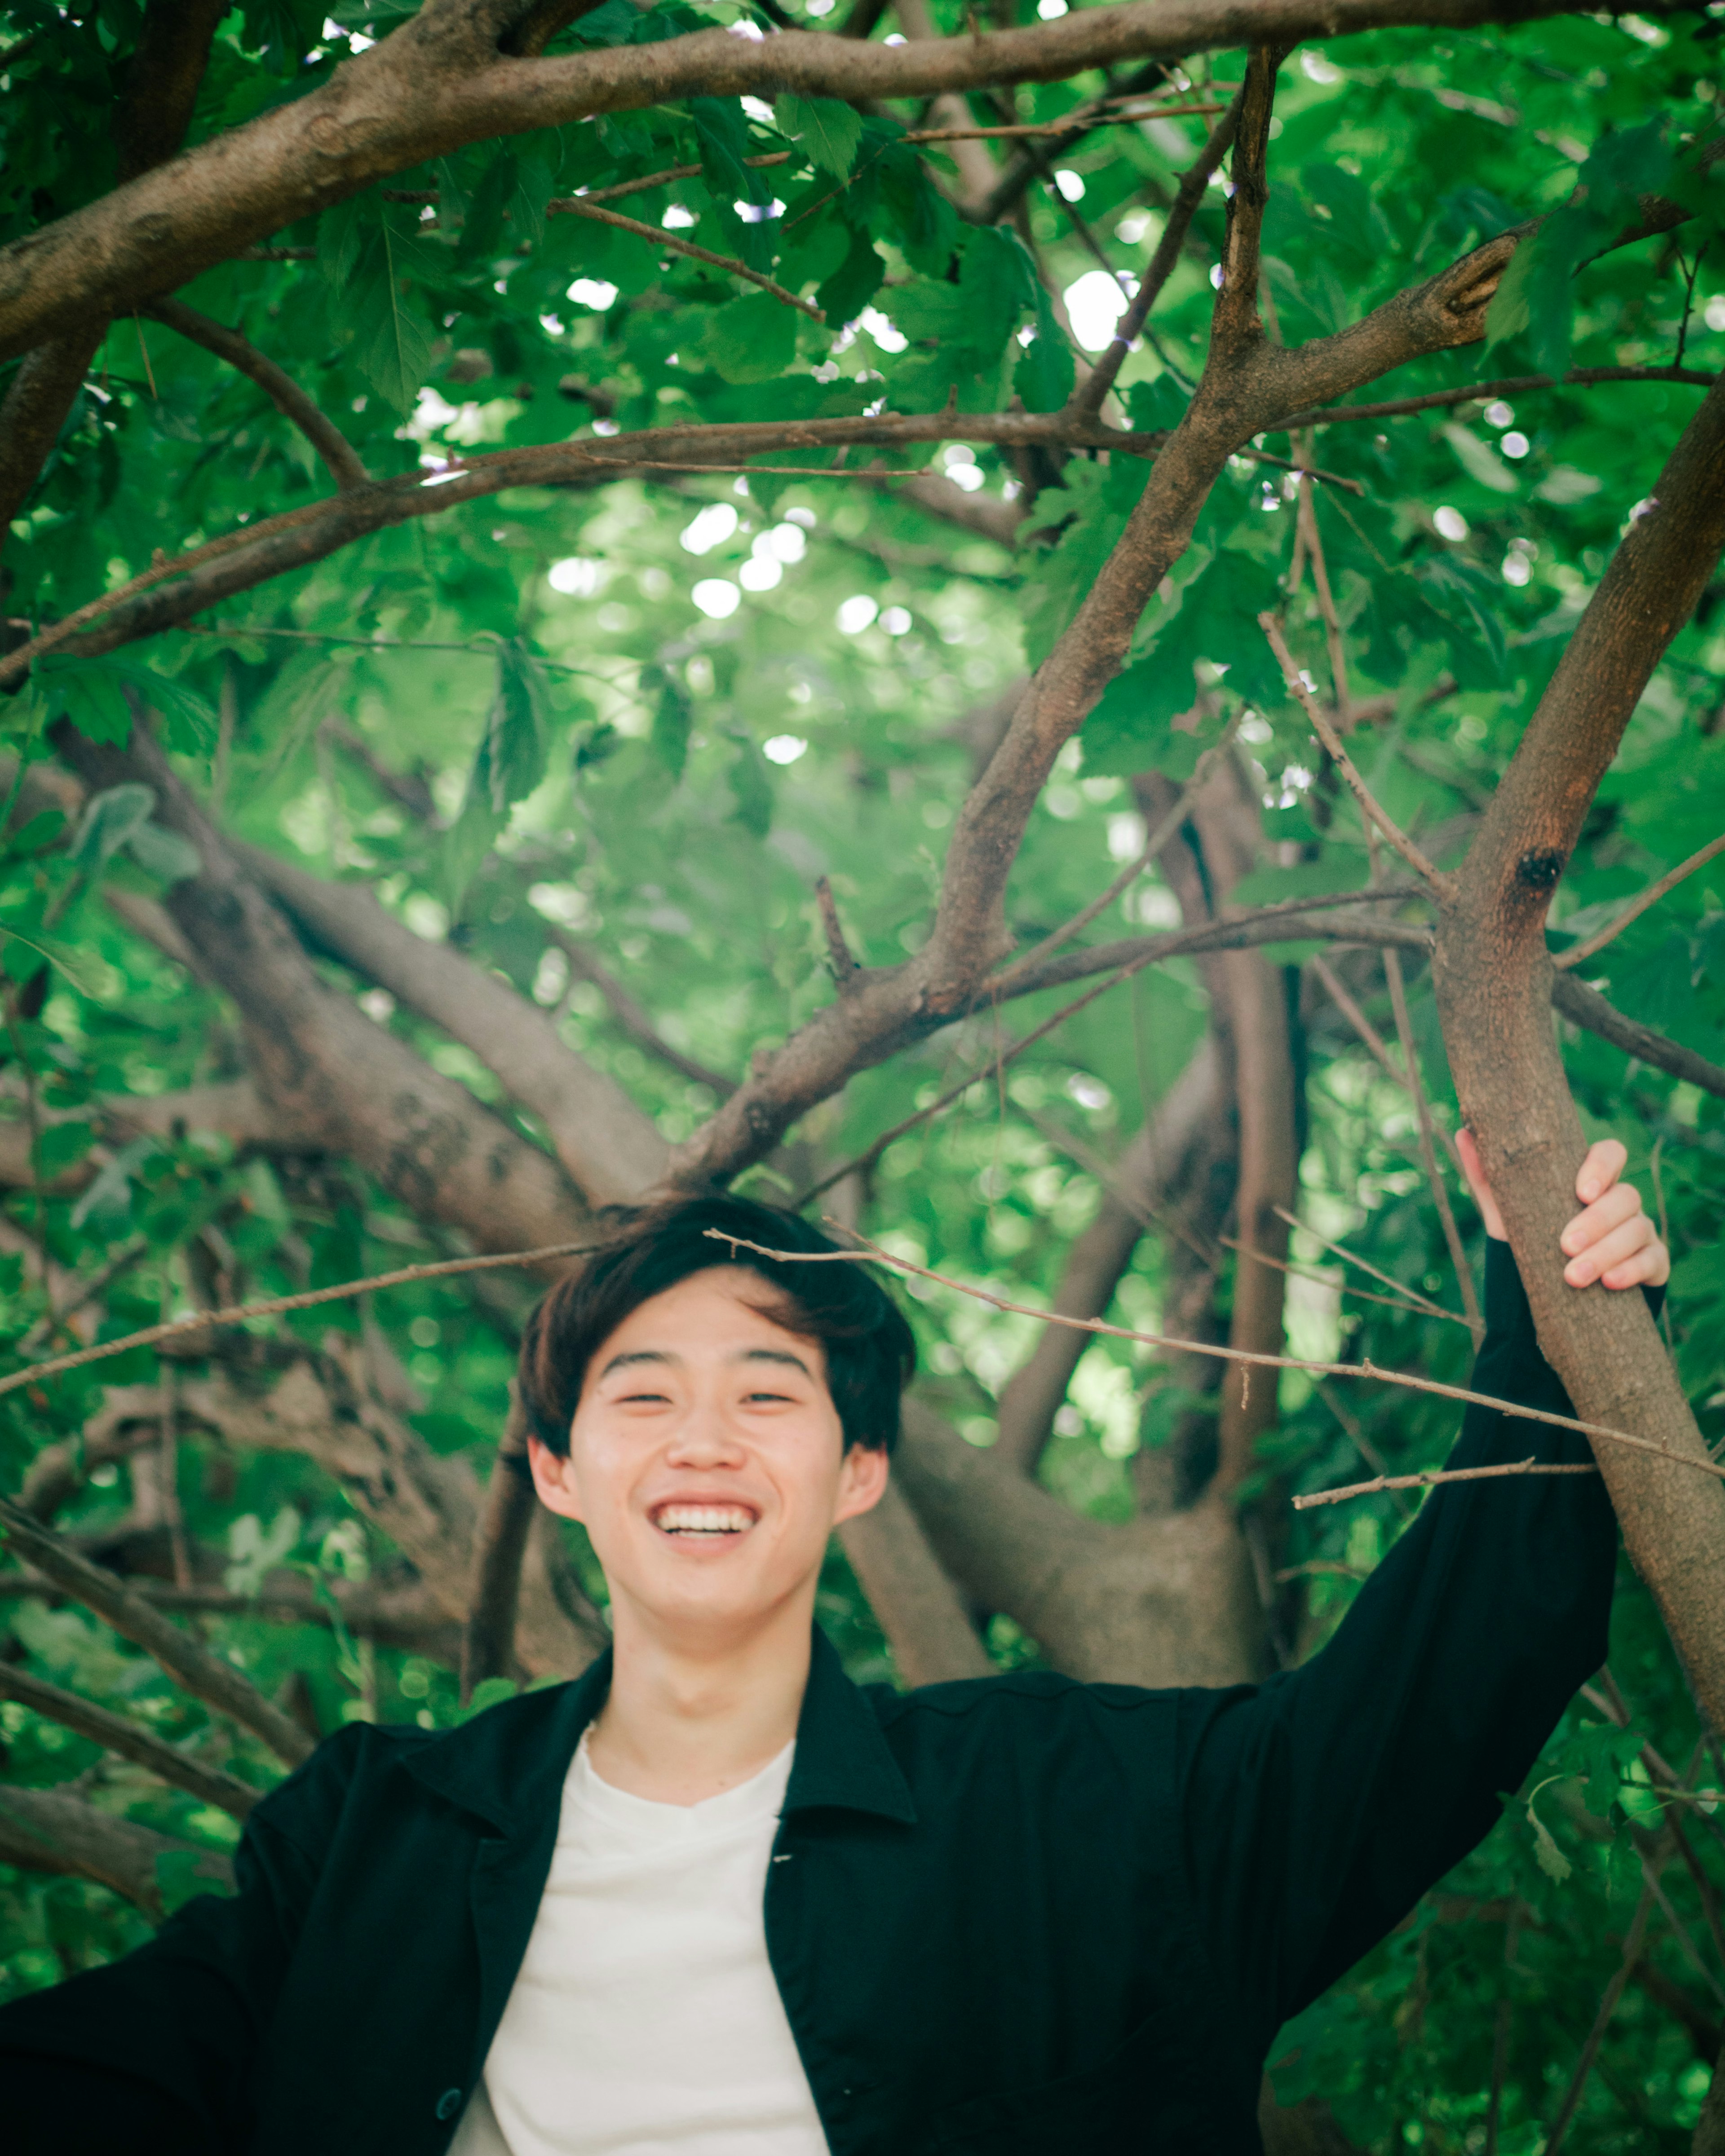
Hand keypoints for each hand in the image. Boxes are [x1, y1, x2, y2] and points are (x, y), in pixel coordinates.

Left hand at [1456, 1130, 1669, 1289]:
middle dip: (1596, 1221)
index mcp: (1591, 1179)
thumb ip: (1487, 1175)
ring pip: (1638, 1229)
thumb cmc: (1531, 1235)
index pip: (1610, 1153)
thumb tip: (1464, 1132)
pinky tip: (1610, 1283)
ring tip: (1574, 1277)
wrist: (1553, 1286)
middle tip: (1565, 1245)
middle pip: (1625, 1196)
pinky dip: (1632, 1271)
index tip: (1580, 1191)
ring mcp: (1641, 1229)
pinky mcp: (1652, 1262)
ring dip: (1606, 1253)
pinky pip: (1653, 1260)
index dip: (1602, 1167)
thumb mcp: (1507, 1208)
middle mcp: (1621, 1200)